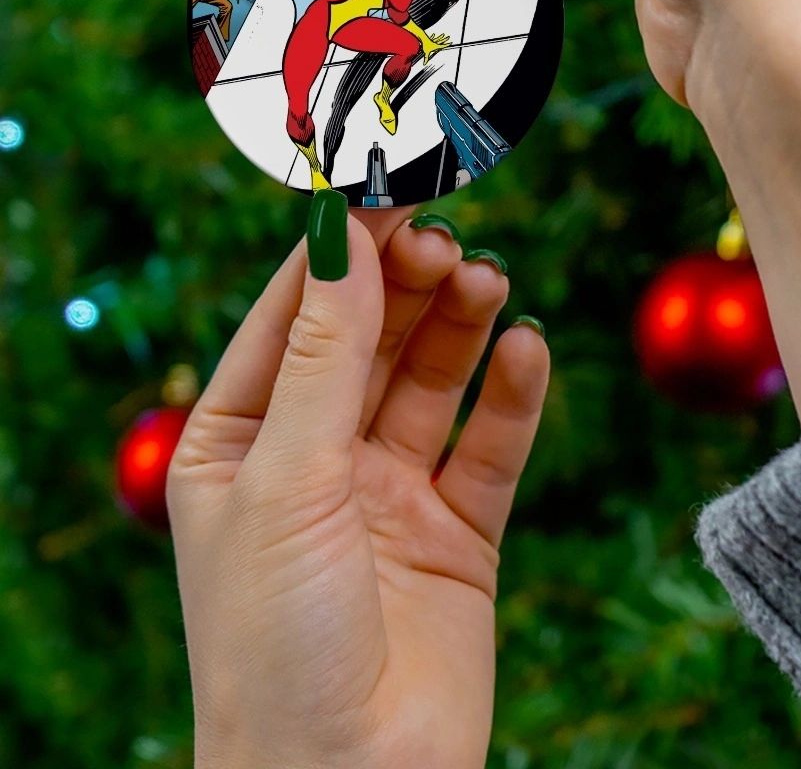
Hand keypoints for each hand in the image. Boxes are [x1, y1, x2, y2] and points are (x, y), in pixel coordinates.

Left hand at [168, 208, 549, 768]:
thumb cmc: (275, 643)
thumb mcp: (287, 480)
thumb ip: (325, 356)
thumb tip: (345, 238)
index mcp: (241, 442)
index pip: (293, 317)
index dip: (340, 252)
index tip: (385, 188)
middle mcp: (316, 458)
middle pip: (371, 338)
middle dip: (407, 285)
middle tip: (446, 240)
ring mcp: (390, 493)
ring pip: (433, 380)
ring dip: (461, 326)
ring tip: (488, 282)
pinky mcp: (459, 531)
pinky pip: (491, 445)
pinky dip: (513, 395)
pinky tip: (527, 351)